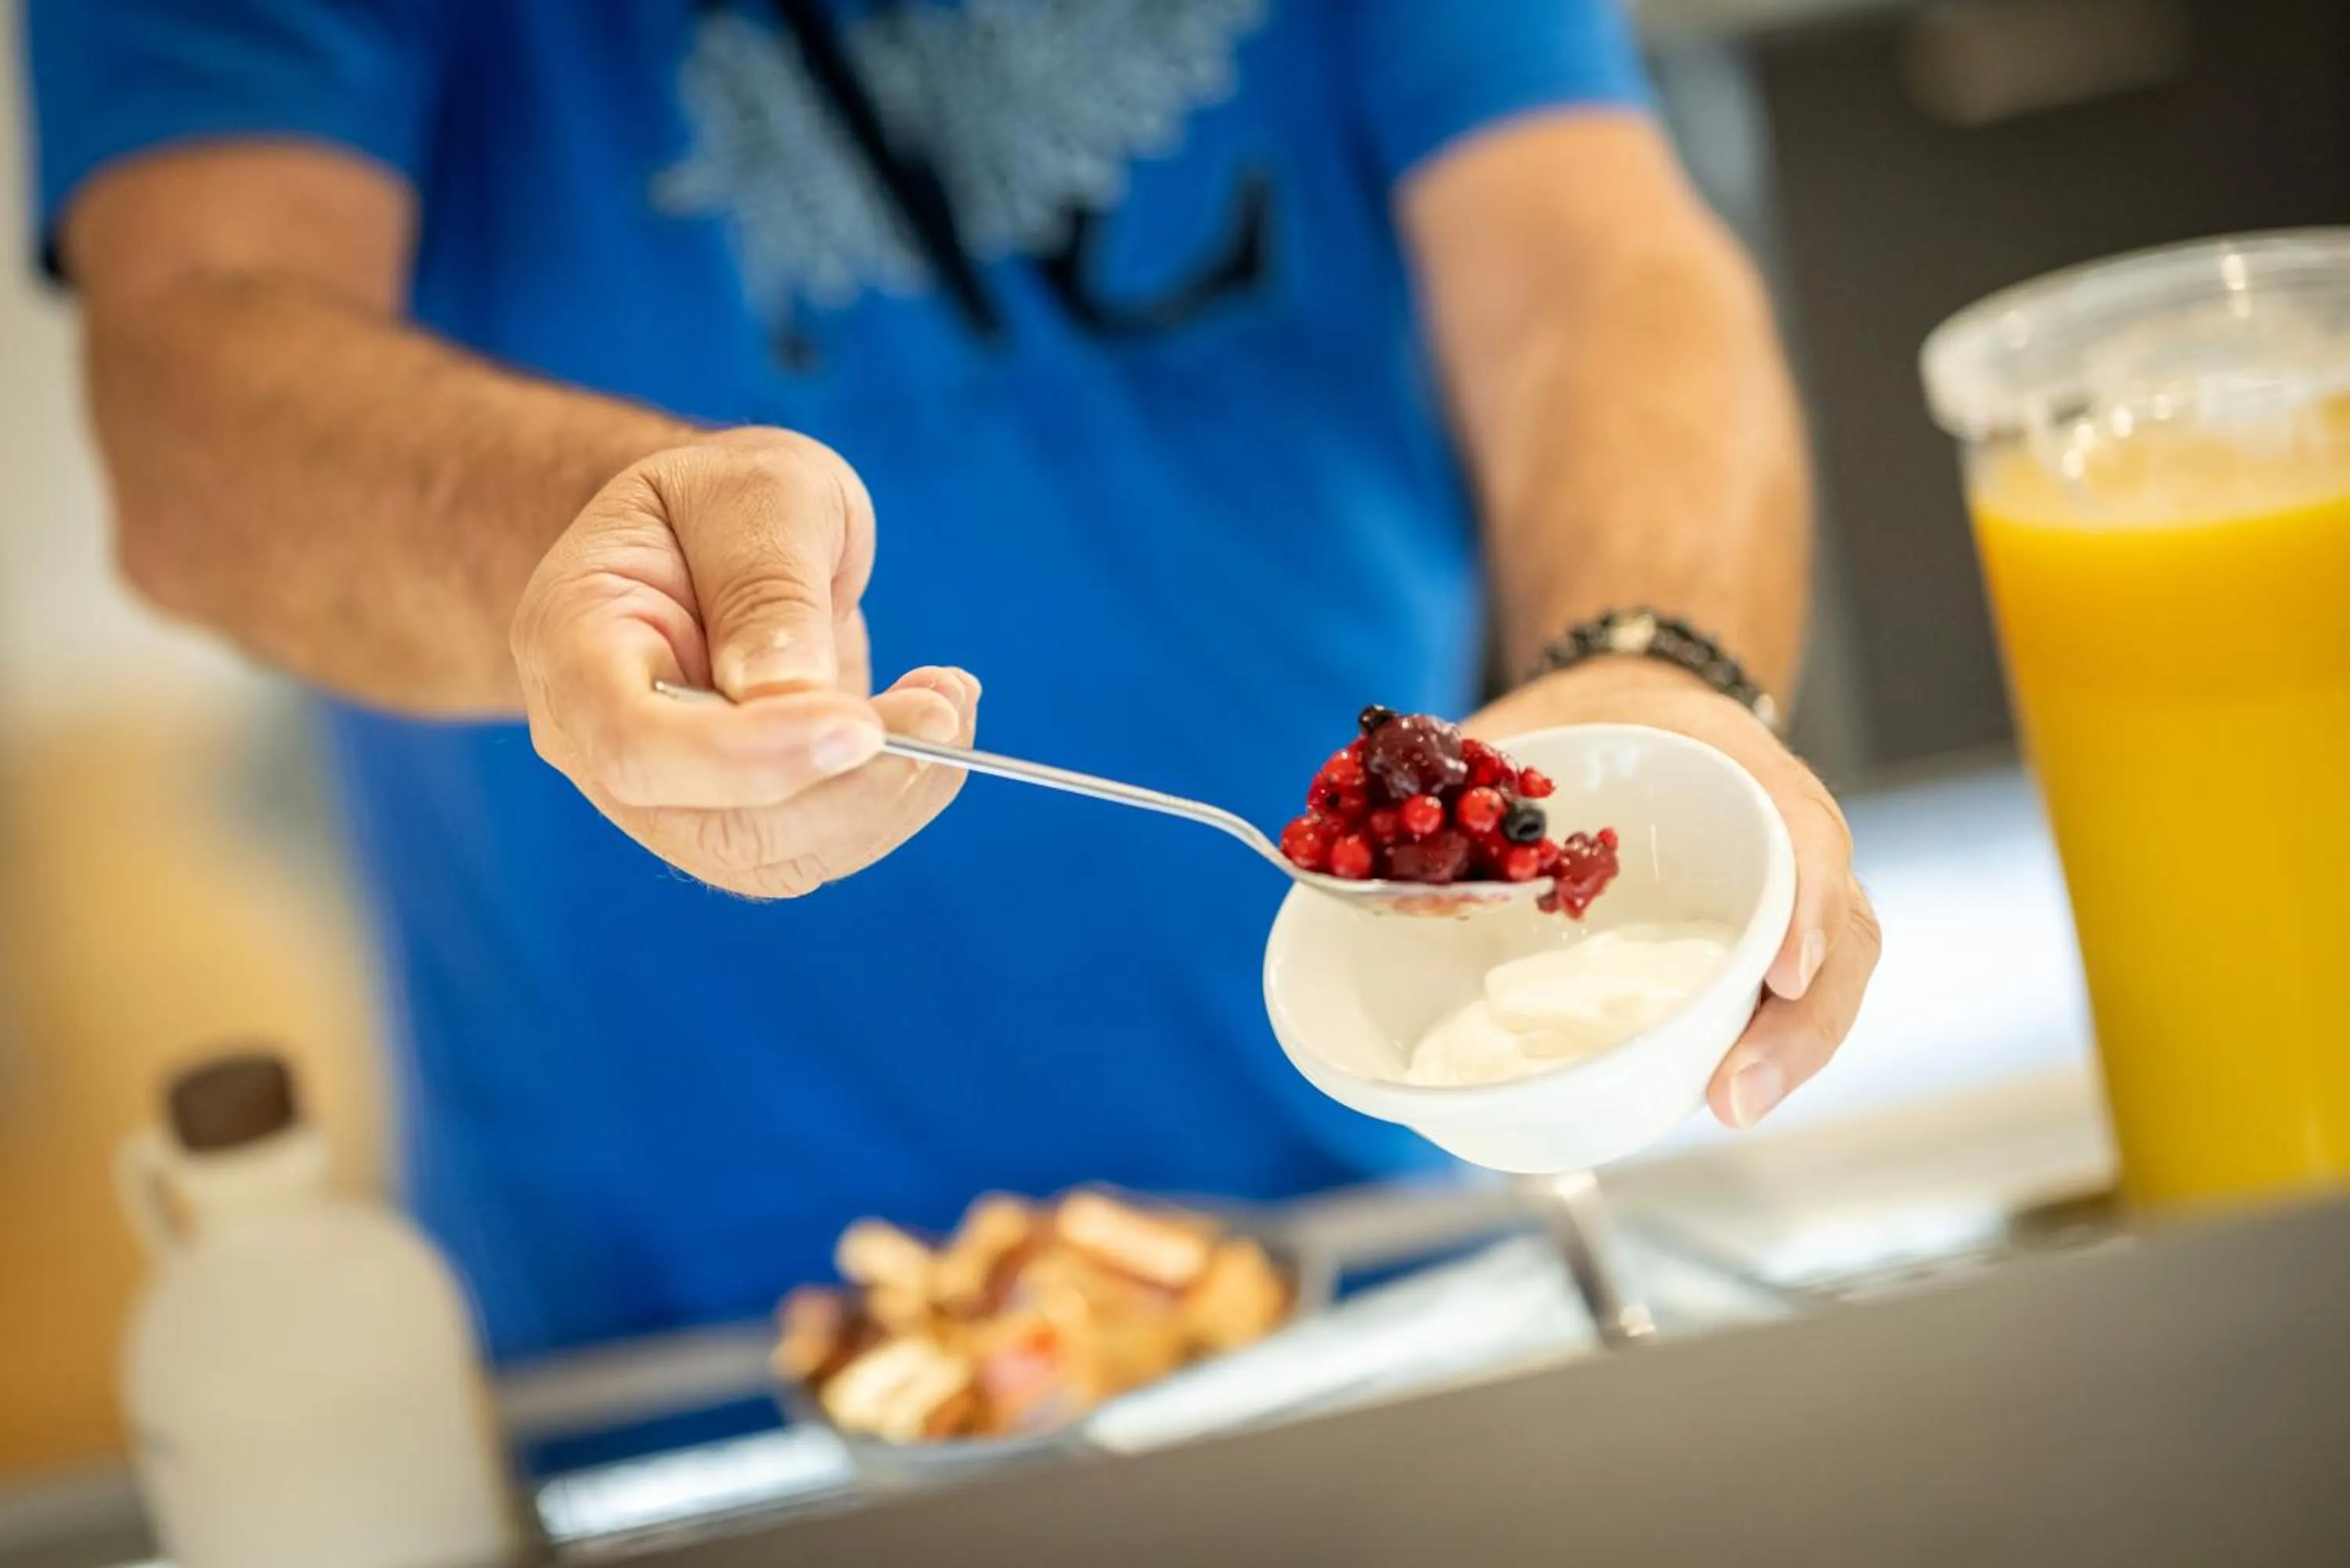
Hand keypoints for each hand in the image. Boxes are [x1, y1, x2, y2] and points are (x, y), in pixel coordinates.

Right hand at [511, 428, 975, 897]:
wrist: (714, 535)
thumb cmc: (723, 500)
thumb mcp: (757, 493)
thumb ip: (768, 587)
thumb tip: (796, 698)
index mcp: (571, 645)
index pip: (636, 747)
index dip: (749, 756)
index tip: (862, 724)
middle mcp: (598, 744)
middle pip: (715, 827)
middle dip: (849, 787)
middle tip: (945, 710)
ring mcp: (664, 796)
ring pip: (775, 857)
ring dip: (887, 797)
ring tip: (949, 701)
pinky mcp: (735, 817)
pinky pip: (816, 847)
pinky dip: (893, 799)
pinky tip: (934, 721)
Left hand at [1465, 660, 1880, 1128]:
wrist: (1626, 713)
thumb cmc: (1582, 727)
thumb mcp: (1531, 723)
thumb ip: (1455, 781)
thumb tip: (1336, 856)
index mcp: (1737, 770)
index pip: (1803, 834)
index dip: (1802, 905)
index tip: (1778, 969)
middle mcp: (1780, 841)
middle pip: (1839, 934)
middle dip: (1797, 1023)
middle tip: (1734, 1093)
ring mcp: (1779, 901)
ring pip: (1822, 982)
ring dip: (1785, 1054)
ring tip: (1728, 1106)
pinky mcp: (1748, 950)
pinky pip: (1772, 1003)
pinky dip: (1752, 1051)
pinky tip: (1708, 1096)